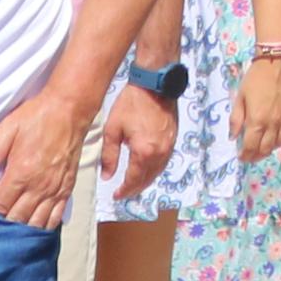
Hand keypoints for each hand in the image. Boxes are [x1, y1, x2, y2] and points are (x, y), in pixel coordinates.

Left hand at [0, 85, 91, 226]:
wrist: (70, 109)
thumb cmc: (38, 117)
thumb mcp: (9, 126)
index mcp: (21, 173)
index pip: (1, 206)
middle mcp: (39, 186)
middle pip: (18, 219)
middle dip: (6, 223)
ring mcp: (55, 189)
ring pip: (37, 222)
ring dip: (25, 228)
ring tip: (15, 229)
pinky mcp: (67, 187)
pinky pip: (56, 215)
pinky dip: (46, 225)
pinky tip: (37, 226)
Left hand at [99, 80, 174, 197]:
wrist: (155, 84)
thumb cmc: (131, 104)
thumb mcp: (113, 129)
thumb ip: (109, 155)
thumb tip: (107, 176)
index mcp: (144, 152)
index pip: (133, 181)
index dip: (124, 191)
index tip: (115, 195)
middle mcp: (159, 153)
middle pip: (147, 180)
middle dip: (134, 189)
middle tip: (123, 193)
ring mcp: (169, 147)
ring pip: (157, 172)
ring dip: (145, 181)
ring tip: (133, 183)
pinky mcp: (173, 139)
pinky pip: (163, 162)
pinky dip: (153, 170)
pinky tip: (146, 168)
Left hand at [231, 52, 280, 161]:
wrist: (276, 62)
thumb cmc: (255, 78)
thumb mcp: (240, 97)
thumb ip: (236, 119)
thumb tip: (233, 136)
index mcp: (257, 120)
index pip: (250, 146)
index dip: (244, 155)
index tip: (240, 157)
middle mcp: (272, 123)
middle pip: (265, 149)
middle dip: (255, 156)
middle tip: (250, 156)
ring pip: (278, 144)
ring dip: (269, 150)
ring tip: (262, 149)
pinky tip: (278, 140)